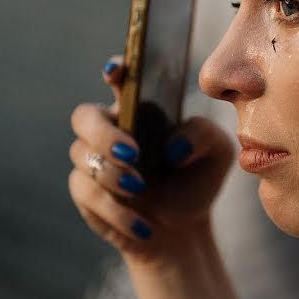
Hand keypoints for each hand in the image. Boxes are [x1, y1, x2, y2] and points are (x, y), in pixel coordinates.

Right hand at [69, 55, 234, 263]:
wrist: (183, 228)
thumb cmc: (197, 177)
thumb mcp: (217, 153)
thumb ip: (202, 134)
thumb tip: (173, 147)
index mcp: (141, 106)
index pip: (120, 77)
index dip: (114, 70)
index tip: (114, 71)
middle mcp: (111, 127)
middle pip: (84, 116)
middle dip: (104, 134)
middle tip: (132, 154)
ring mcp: (93, 158)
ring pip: (81, 155)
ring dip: (111, 174)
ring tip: (140, 189)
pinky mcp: (85, 191)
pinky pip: (86, 193)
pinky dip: (116, 211)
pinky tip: (143, 225)